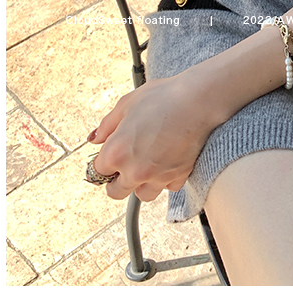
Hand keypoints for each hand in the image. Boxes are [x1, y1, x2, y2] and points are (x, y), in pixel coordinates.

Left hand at [89, 73, 217, 201]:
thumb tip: (95, 138)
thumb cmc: (163, 97)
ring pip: (142, 194)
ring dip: (142, 183)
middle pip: (116, 192)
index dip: (103, 162)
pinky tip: (168, 160)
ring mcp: (157, 177)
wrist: (197, 100)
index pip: (97, 171)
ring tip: (148, 164)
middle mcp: (134, 170)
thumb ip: (107, 125)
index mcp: (116, 152)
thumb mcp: (127, 103)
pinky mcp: (178, 177)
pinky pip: (168, 187)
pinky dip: (166, 178)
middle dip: (117, 180)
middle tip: (125, 164)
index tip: (109, 158)